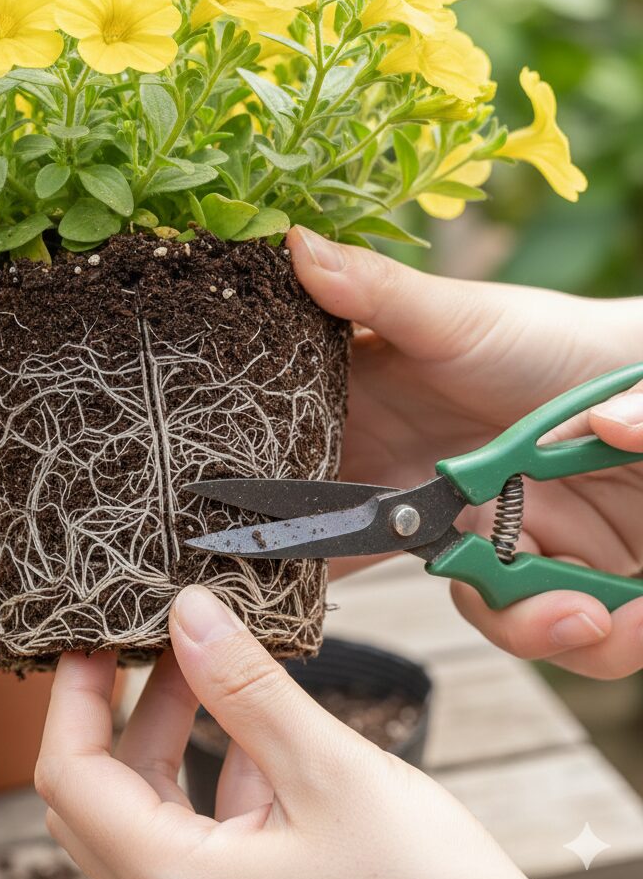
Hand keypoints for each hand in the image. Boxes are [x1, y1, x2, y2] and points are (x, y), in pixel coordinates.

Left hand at [37, 586, 542, 878]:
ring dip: (171, 724)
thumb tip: (188, 612)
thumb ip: (250, 691)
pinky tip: (254, 712)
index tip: (88, 634)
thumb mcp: (332, 775)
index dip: (73, 697)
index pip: (71, 777)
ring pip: (153, 799)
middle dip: (121, 704)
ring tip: (205, 654)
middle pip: (102, 789)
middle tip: (145, 634)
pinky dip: (216, 758)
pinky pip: (203, 818)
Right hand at [288, 226, 642, 677]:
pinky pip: (536, 627)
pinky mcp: (546, 575)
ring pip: (466, 613)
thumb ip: (375, 294)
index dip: (286, 535)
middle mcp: (419, 496)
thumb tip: (293, 245)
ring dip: (522, 622)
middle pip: (380, 579)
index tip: (274, 568)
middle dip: (410, 616)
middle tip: (448, 599)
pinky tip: (603, 608)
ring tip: (578, 609)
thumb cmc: (549, 340)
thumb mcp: (458, 318)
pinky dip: (579, 633)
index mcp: (378, 433)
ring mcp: (484, 539)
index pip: (305, 491)